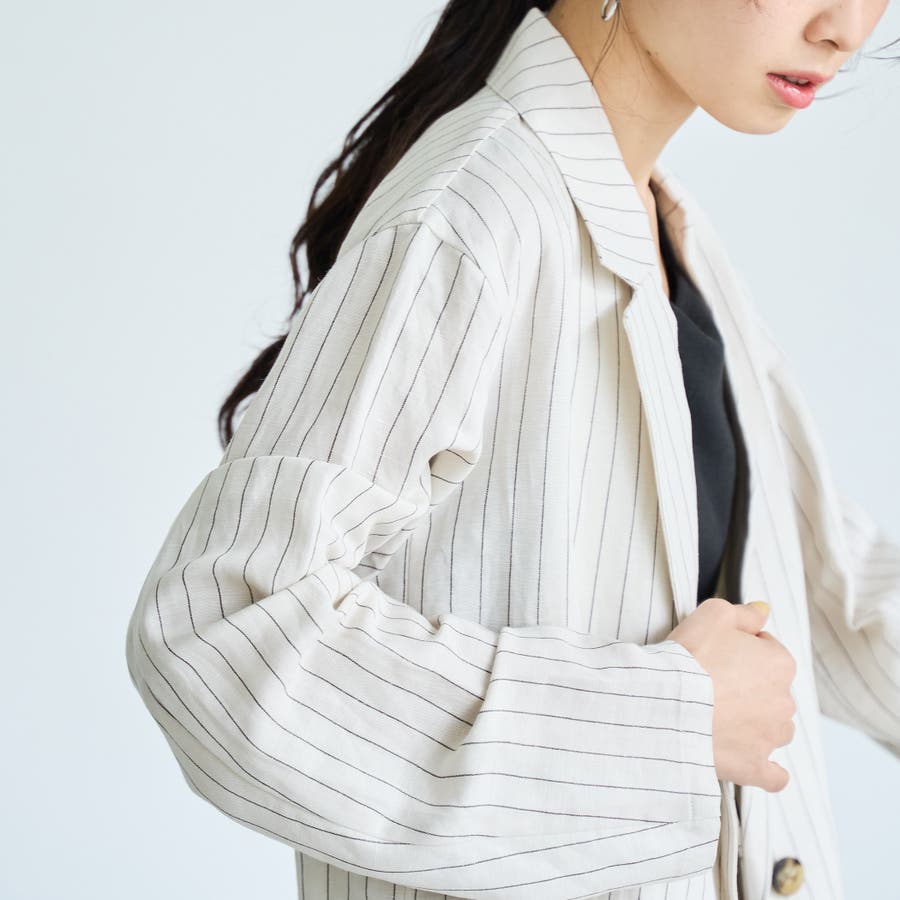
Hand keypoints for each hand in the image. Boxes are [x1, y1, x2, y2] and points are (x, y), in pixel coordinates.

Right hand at [667, 597, 796, 791]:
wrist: (666, 704)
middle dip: (750, 687)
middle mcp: (784, 702)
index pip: (768, 650)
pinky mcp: (755, 768)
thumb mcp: (713, 615)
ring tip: (722, 719)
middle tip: (713, 683)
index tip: (718, 652)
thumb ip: (745, 612)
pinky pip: (773, 775)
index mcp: (779, 664)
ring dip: (757, 724)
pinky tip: (751, 760)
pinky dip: (766, 769)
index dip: (742, 648)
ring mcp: (771, 738)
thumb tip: (763, 611)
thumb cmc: (690, 658)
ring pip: (774, 729)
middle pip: (772, 690)